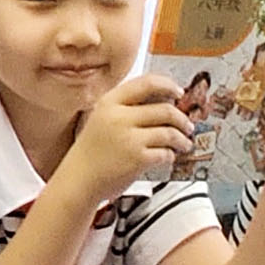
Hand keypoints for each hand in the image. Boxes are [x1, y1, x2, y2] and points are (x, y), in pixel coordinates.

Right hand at [62, 74, 201, 198]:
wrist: (78, 180)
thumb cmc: (91, 153)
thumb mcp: (101, 120)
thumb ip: (126, 109)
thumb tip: (163, 102)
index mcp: (109, 103)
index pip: (146, 83)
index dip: (168, 86)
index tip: (179, 92)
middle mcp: (118, 117)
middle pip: (165, 110)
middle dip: (182, 119)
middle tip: (187, 126)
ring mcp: (128, 138)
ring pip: (170, 132)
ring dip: (182, 139)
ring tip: (183, 144)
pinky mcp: (138, 158)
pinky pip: (166, 153)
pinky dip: (170, 156)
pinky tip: (167, 157)